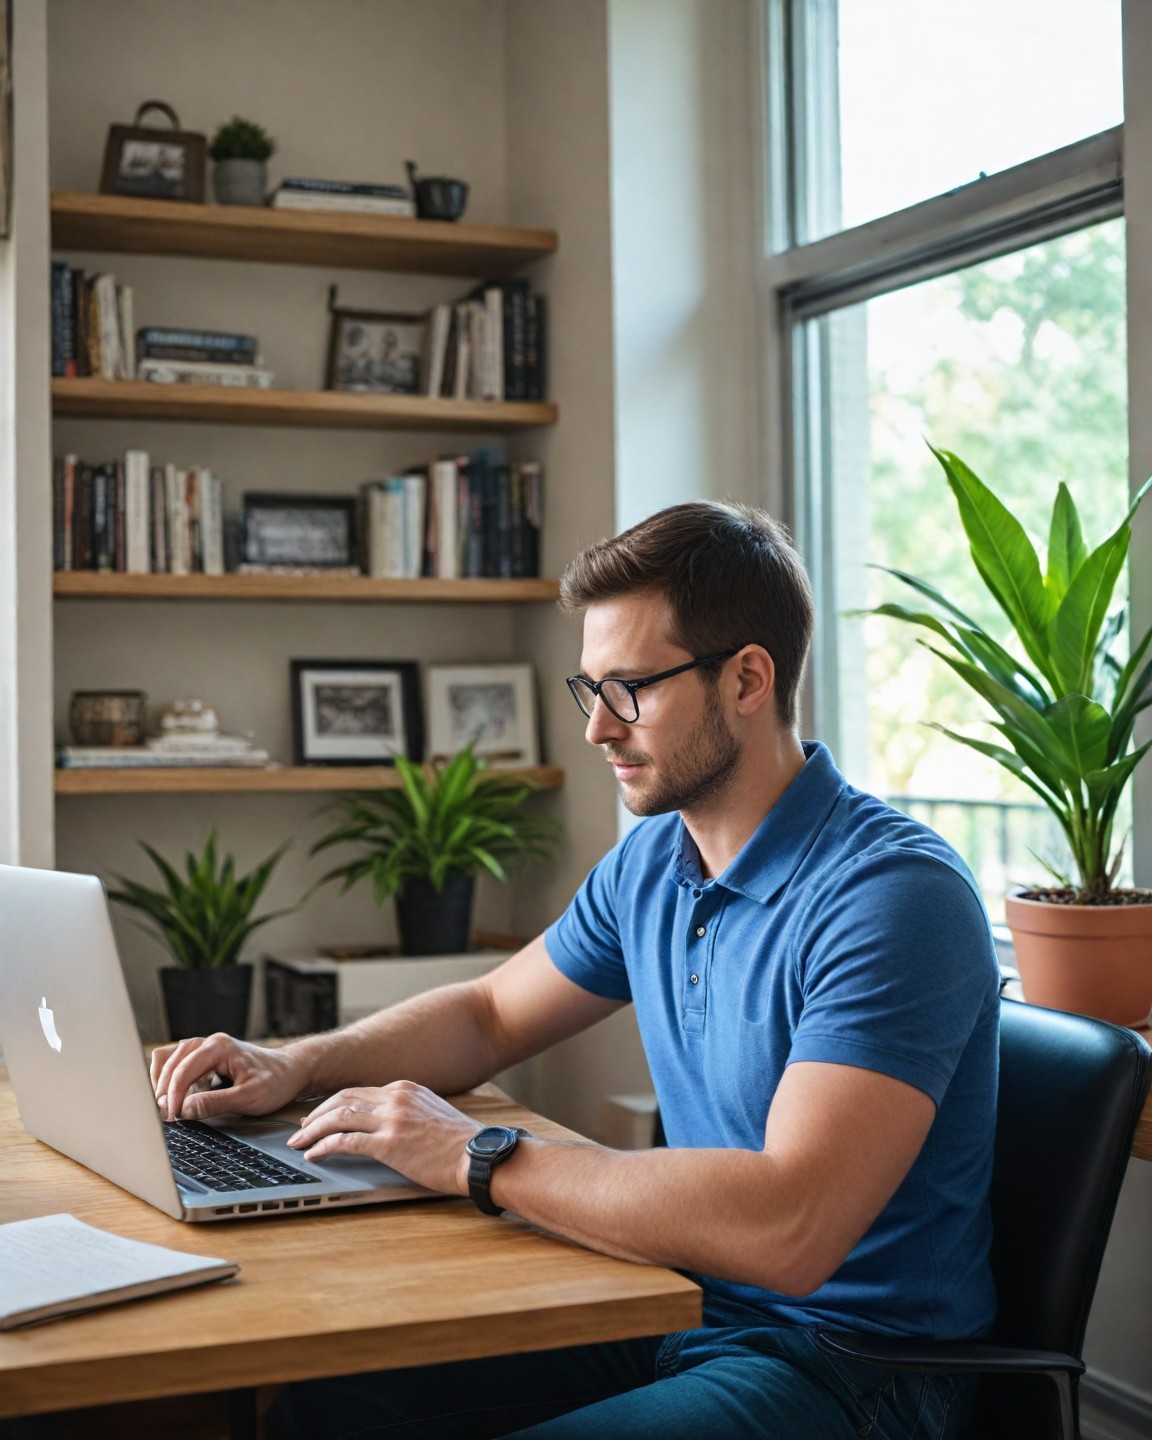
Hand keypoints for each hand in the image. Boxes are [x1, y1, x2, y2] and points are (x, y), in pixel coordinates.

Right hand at [151, 1034, 307, 1121]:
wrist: (291, 1072)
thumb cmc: (275, 1082)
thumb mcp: (249, 1097)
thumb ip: (216, 1103)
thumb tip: (185, 1110)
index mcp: (219, 1047)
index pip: (184, 1069)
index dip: (174, 1095)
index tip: (172, 1117)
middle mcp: (209, 1043)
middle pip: (171, 1061)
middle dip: (164, 1090)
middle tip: (165, 1116)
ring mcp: (205, 1049)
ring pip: (170, 1058)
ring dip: (163, 1081)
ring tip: (164, 1106)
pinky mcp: (204, 1059)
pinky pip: (177, 1063)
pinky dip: (169, 1078)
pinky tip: (173, 1097)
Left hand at [287, 1080, 480, 1195]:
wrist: (480, 1155)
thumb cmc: (462, 1143)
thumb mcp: (432, 1113)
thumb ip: (408, 1111)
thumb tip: (387, 1124)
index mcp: (405, 1088)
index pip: (358, 1091)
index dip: (333, 1105)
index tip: (319, 1116)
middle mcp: (395, 1097)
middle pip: (342, 1099)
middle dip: (316, 1114)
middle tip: (300, 1128)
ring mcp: (392, 1119)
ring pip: (338, 1116)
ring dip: (312, 1130)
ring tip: (298, 1142)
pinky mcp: (389, 1143)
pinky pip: (345, 1141)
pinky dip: (324, 1146)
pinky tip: (314, 1154)